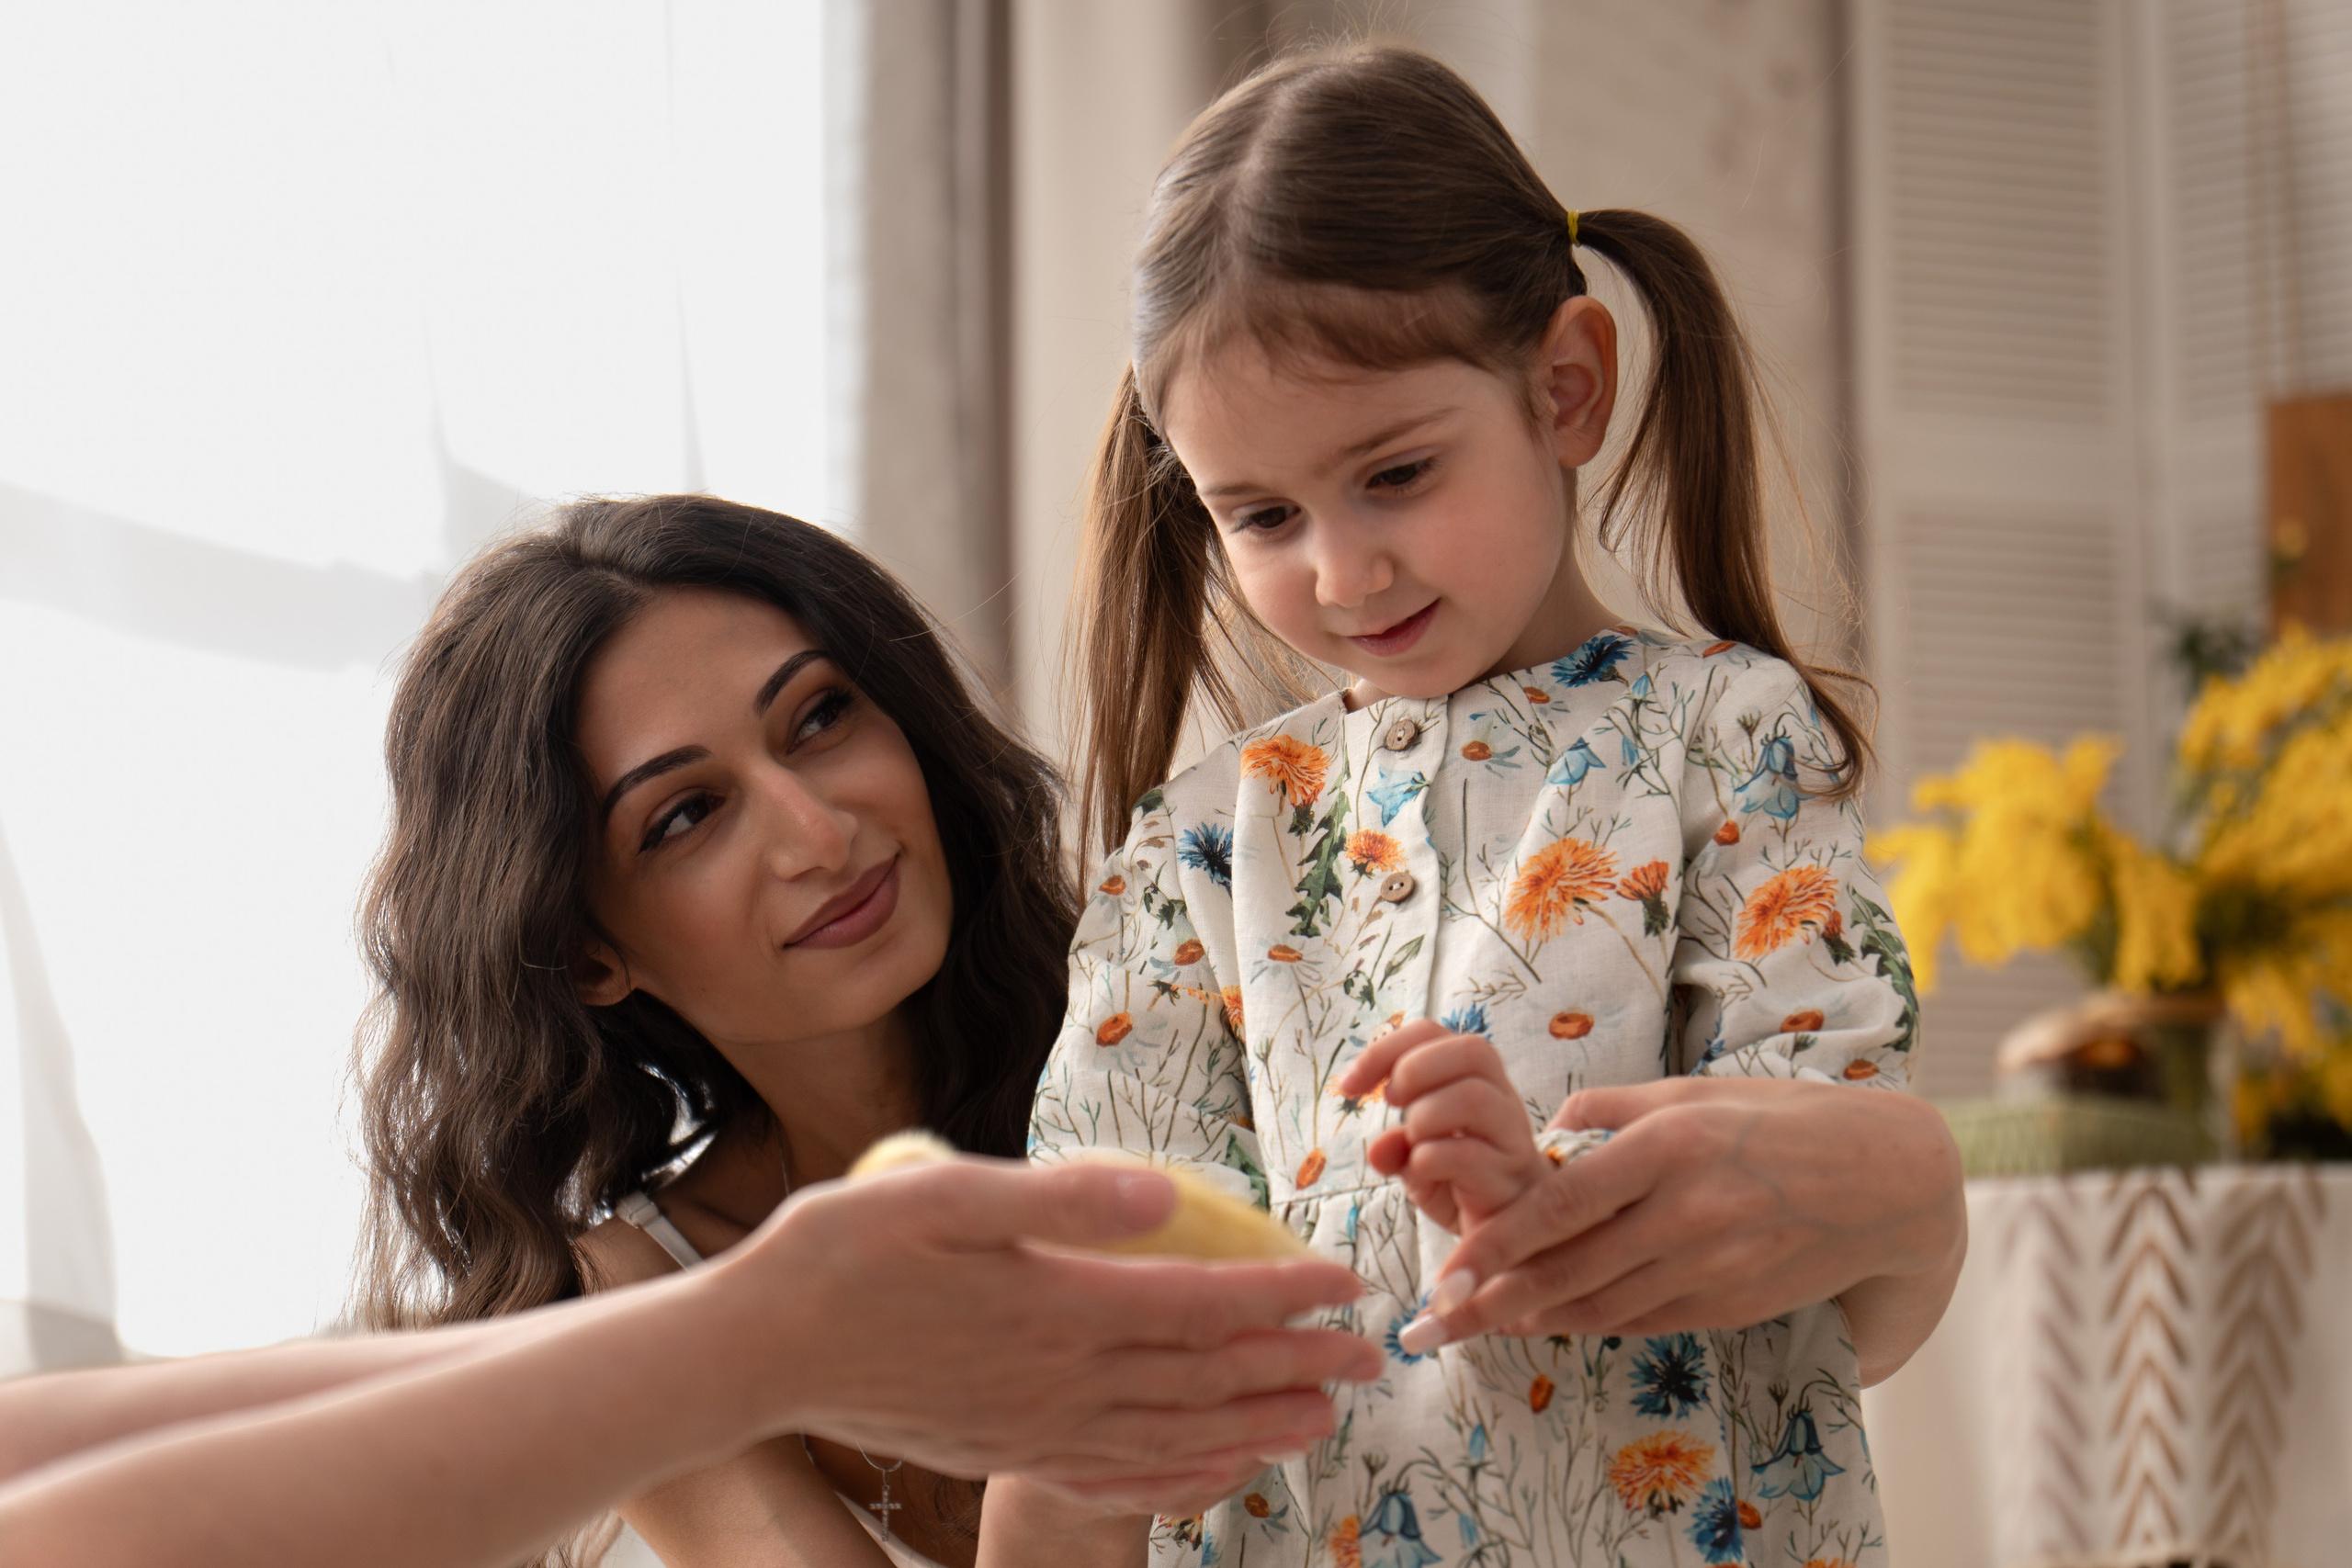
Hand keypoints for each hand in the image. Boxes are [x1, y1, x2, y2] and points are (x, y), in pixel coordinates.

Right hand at [715, 1157, 1381, 1502]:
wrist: (760, 1350)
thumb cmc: (844, 1253)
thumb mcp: (943, 1194)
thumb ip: (1059, 1197)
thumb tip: (1164, 1197)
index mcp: (1058, 1304)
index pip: (1202, 1303)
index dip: (1283, 1294)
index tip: (1345, 1280)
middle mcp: (1061, 1379)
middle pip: (1206, 1377)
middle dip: (1296, 1364)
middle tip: (1367, 1355)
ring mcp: (1036, 1428)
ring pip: (1175, 1438)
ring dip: (1256, 1427)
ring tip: (1320, 1417)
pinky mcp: (1007, 1452)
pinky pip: (1116, 1480)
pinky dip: (1180, 1480)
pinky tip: (1215, 1474)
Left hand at [1337, 1021, 1547, 1234]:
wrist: (1511, 1233)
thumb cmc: (1461, 1183)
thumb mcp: (1417, 1160)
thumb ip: (1397, 1147)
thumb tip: (1376, 1150)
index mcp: (1475, 1079)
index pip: (1434, 1034)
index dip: (1386, 1049)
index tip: (1350, 1085)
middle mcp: (1501, 1100)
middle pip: (1473, 1050)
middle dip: (1415, 1069)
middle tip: (1391, 1103)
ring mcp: (1511, 1137)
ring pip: (1474, 1097)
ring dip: (1426, 1116)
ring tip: (1414, 1140)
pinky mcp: (1510, 1177)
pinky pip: (1471, 1154)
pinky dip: (1432, 1158)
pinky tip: (1422, 1171)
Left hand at [1393, 1078, 1963, 1368]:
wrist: (1883, 1181)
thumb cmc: (1776, 1121)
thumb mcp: (1692, 1093)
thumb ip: (1613, 1113)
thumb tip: (1546, 1134)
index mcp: (1669, 1146)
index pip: (1564, 1203)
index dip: (1500, 1242)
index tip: (1449, 1266)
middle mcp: (1687, 1211)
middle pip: (1571, 1268)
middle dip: (1494, 1299)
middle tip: (1435, 1319)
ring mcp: (1712, 1264)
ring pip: (1602, 1305)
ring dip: (1533, 1320)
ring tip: (1475, 1324)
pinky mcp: (1731, 1303)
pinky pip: (1644, 1320)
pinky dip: (1589, 1324)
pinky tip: (1548, 1324)